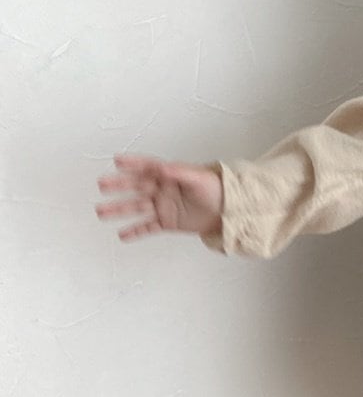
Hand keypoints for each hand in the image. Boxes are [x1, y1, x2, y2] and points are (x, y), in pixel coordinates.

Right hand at [96, 154, 223, 242]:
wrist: (228, 210)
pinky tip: (122, 236)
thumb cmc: (216, 189)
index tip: (117, 160)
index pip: (147, 167)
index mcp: (170, 175)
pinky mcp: (167, 222)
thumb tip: (162, 166)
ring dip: (119, 209)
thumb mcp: (199, 178)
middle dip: (119, 185)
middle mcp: (163, 190)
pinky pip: (148, 227)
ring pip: (137, 207)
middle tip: (102, 185)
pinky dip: (135, 232)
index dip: (133, 163)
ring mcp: (163, 206)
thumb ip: (179, 172)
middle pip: (136, 186)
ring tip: (101, 212)